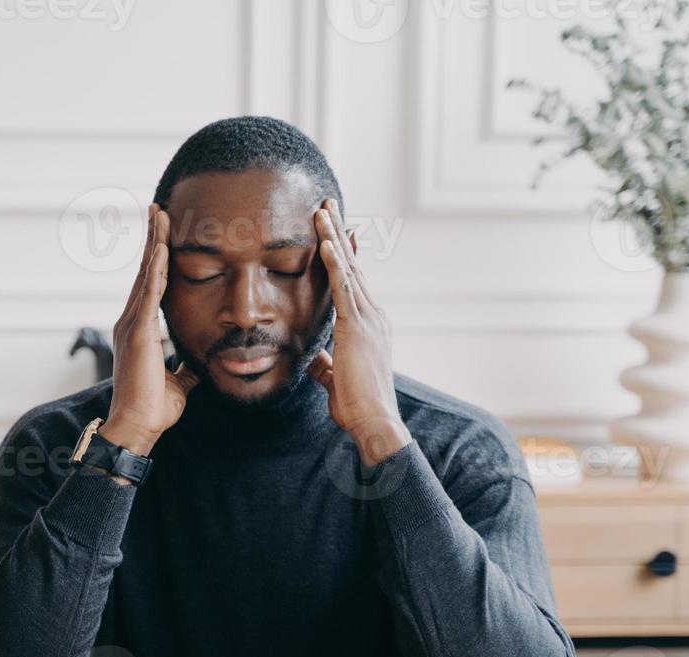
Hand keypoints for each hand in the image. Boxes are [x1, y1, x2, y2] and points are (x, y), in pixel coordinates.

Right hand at [100, 203, 198, 457]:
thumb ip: (186, 367)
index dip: (158, 259)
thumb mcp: (180, 381)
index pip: (151, 286)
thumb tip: (199, 362)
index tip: (164, 234)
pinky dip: (155, 268)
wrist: (138, 427)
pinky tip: (162, 247)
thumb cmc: (154, 408)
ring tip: (159, 214)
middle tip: (159, 209)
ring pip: (145, 274)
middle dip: (153, 238)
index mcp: (141, 330)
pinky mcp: (138, 332)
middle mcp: (132, 321)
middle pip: (144, 270)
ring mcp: (132, 324)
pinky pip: (149, 292)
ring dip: (154, 242)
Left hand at [307, 198, 410, 466]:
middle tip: (329, 204)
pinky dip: (335, 262)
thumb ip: (325, 364)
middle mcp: (373, 314)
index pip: (353, 282)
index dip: (344, 255)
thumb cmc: (357, 405)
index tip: (335, 232)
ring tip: (322, 210)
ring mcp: (368, 318)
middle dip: (339, 234)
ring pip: (348, 268)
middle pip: (353, 265)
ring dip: (334, 237)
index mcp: (369, 325)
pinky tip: (325, 241)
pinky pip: (343, 287)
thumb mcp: (334, 379)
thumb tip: (314, 359)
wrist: (374, 420)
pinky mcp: (356, 326)